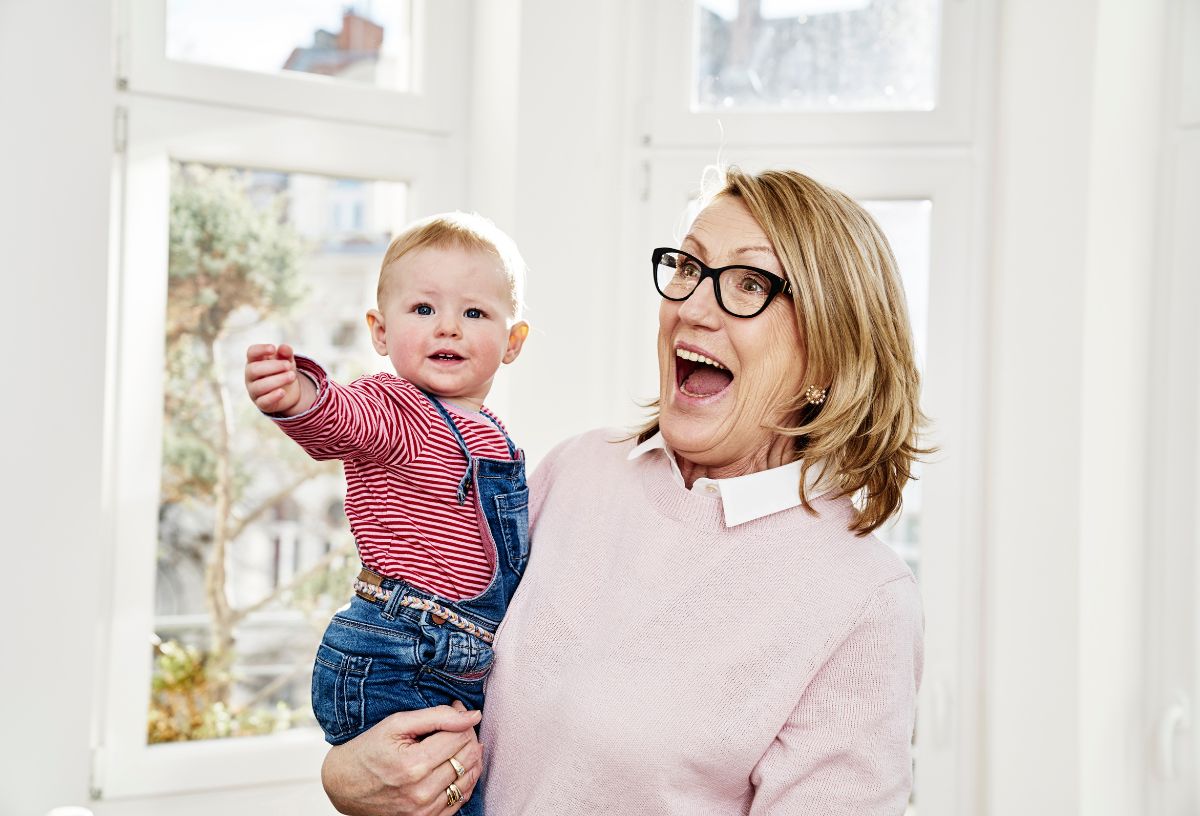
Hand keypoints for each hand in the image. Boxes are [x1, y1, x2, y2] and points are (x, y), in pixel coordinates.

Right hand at [244, 343, 313, 415]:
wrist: (288, 392)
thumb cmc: (283, 371)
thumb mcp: (287, 360)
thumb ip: (286, 353)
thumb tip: (284, 348)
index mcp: (254, 361)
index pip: (251, 353)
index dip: (260, 349)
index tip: (273, 348)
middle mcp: (250, 376)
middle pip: (254, 369)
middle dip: (273, 366)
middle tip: (288, 365)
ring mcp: (254, 390)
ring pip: (259, 386)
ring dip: (277, 380)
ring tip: (292, 376)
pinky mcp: (261, 403)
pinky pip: (263, 401)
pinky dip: (273, 396)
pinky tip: (283, 392)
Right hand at [322, 703, 483, 815]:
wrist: (344, 785)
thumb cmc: (368, 750)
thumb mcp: (397, 723)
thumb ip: (438, 717)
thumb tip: (473, 716)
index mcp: (414, 765)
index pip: (461, 738)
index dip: (462, 721)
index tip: (455, 711)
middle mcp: (421, 792)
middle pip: (468, 758)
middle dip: (468, 737)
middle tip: (456, 727)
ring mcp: (424, 810)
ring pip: (469, 778)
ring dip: (470, 758)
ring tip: (456, 745)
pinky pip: (461, 799)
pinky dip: (465, 780)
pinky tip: (454, 766)